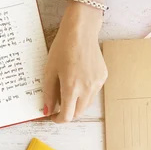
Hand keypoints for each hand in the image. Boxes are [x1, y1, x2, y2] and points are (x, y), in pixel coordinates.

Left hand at [44, 3, 106, 122]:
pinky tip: (78, 81)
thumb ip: (49, 94)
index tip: (53, 117)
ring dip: (76, 105)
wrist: (81, 30)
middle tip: (58, 107)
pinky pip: (92, 93)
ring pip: (86, 105)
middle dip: (67, 113)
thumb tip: (47, 110)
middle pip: (77, 113)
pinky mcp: (103, 77)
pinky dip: (84, 94)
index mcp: (72, 87)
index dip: (58, 120)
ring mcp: (97, 83)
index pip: (67, 116)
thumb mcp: (50, 71)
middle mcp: (87, 88)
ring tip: (67, 92)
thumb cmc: (63, 48)